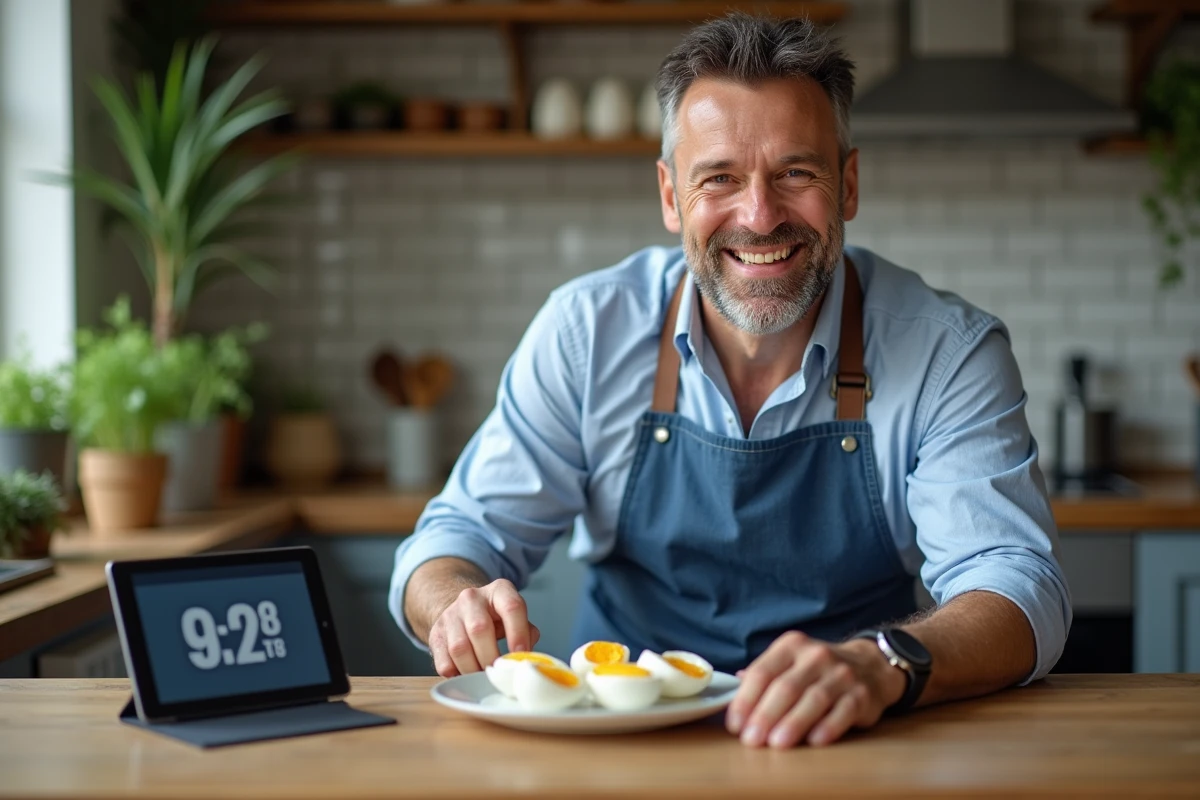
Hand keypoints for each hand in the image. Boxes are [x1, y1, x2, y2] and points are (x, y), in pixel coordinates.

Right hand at [427, 579, 540, 677]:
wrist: (462, 611)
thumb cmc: (496, 618)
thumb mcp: (514, 617)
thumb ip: (526, 633)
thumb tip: (526, 656)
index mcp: (499, 590)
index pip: (511, 607)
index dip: (518, 634)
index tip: (521, 656)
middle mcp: (472, 598)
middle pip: (480, 629)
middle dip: (492, 658)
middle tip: (499, 674)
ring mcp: (450, 614)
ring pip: (459, 648)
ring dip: (473, 670)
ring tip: (484, 677)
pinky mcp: (435, 633)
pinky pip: (444, 662)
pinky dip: (457, 674)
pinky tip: (467, 675)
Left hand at [725, 631, 906, 747]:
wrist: (870, 666)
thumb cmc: (818, 670)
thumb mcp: (790, 662)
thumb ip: (763, 676)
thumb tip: (731, 690)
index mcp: (791, 646)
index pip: (762, 672)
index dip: (745, 700)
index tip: (735, 725)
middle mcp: (816, 656)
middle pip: (785, 687)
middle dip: (765, 715)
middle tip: (751, 740)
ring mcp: (841, 674)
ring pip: (813, 699)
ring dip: (793, 723)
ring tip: (776, 744)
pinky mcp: (861, 694)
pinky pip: (843, 711)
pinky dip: (828, 727)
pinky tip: (814, 742)